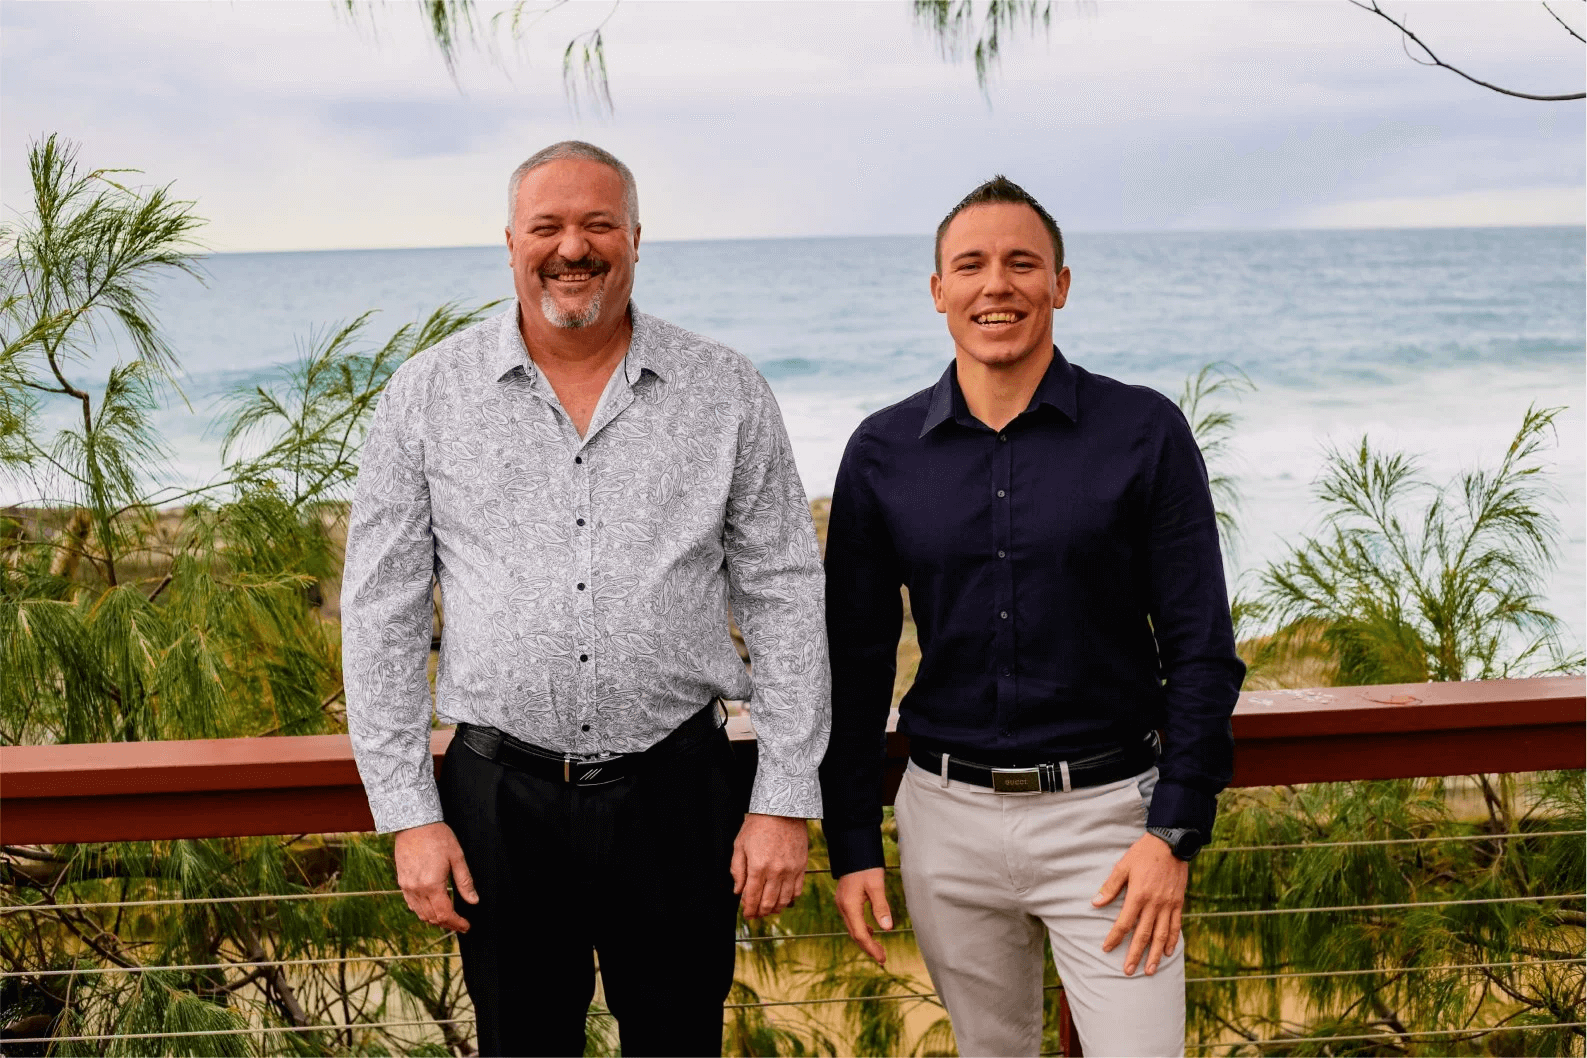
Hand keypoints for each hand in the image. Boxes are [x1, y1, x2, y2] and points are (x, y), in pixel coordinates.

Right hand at [394, 821, 477, 932]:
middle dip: (448, 924)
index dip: (457, 924)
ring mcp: (407, 887)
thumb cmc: (438, 837)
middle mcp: (417, 889)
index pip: (445, 914)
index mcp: (432, 885)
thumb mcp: (457, 857)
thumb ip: (465, 881)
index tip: (466, 927)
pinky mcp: (402, 882)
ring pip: (420, 914)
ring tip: (448, 917)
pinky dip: (422, 911)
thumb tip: (473, 901)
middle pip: (432, 917)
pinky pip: (411, 904)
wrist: (414, 823)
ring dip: (435, 919)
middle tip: (460, 924)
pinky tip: (432, 907)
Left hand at [731, 814, 808, 918]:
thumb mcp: (740, 845)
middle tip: (755, 915)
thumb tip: (738, 891)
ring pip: (784, 900)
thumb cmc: (758, 825)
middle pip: (768, 902)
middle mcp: (776, 872)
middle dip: (760, 912)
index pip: (752, 897)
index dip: (748, 910)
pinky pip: (797, 890)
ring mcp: (791, 870)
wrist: (782, 809)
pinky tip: (783, 900)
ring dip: (775, 909)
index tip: (746, 915)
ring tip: (768, 910)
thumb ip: (737, 870)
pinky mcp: (801, 866)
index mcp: (758, 867)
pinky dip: (790, 899)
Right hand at [834, 867, 892, 963]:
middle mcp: (843, 907)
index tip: (882, 958)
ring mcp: (842, 903)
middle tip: (882, 957)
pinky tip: (871, 930)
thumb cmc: (866, 866)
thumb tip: (887, 928)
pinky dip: (861, 928)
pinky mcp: (844, 899)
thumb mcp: (876, 885)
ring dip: (865, 939)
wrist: (853, 849)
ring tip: (878, 948)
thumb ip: (881, 907)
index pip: (861, 934)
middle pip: (855, 934)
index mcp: (850, 905)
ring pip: (852, 928)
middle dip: (868, 947)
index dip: (871, 948)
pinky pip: (851, 920)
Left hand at [1092, 832, 1188, 975]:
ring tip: (1149, 970)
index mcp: (1138, 895)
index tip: (1107, 949)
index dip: (1115, 937)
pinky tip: (1167, 953)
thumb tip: (1095, 903)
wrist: (1171, 843)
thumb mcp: (1123, 866)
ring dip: (1154, 955)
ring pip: (1161, 936)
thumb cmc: (1144, 853)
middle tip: (1128, 971)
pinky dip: (1172, 941)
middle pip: (1143, 935)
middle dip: (1135, 955)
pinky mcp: (1179, 903)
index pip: (1124, 923)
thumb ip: (1110, 887)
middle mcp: (1154, 904)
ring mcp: (1168, 905)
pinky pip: (1176, 926)